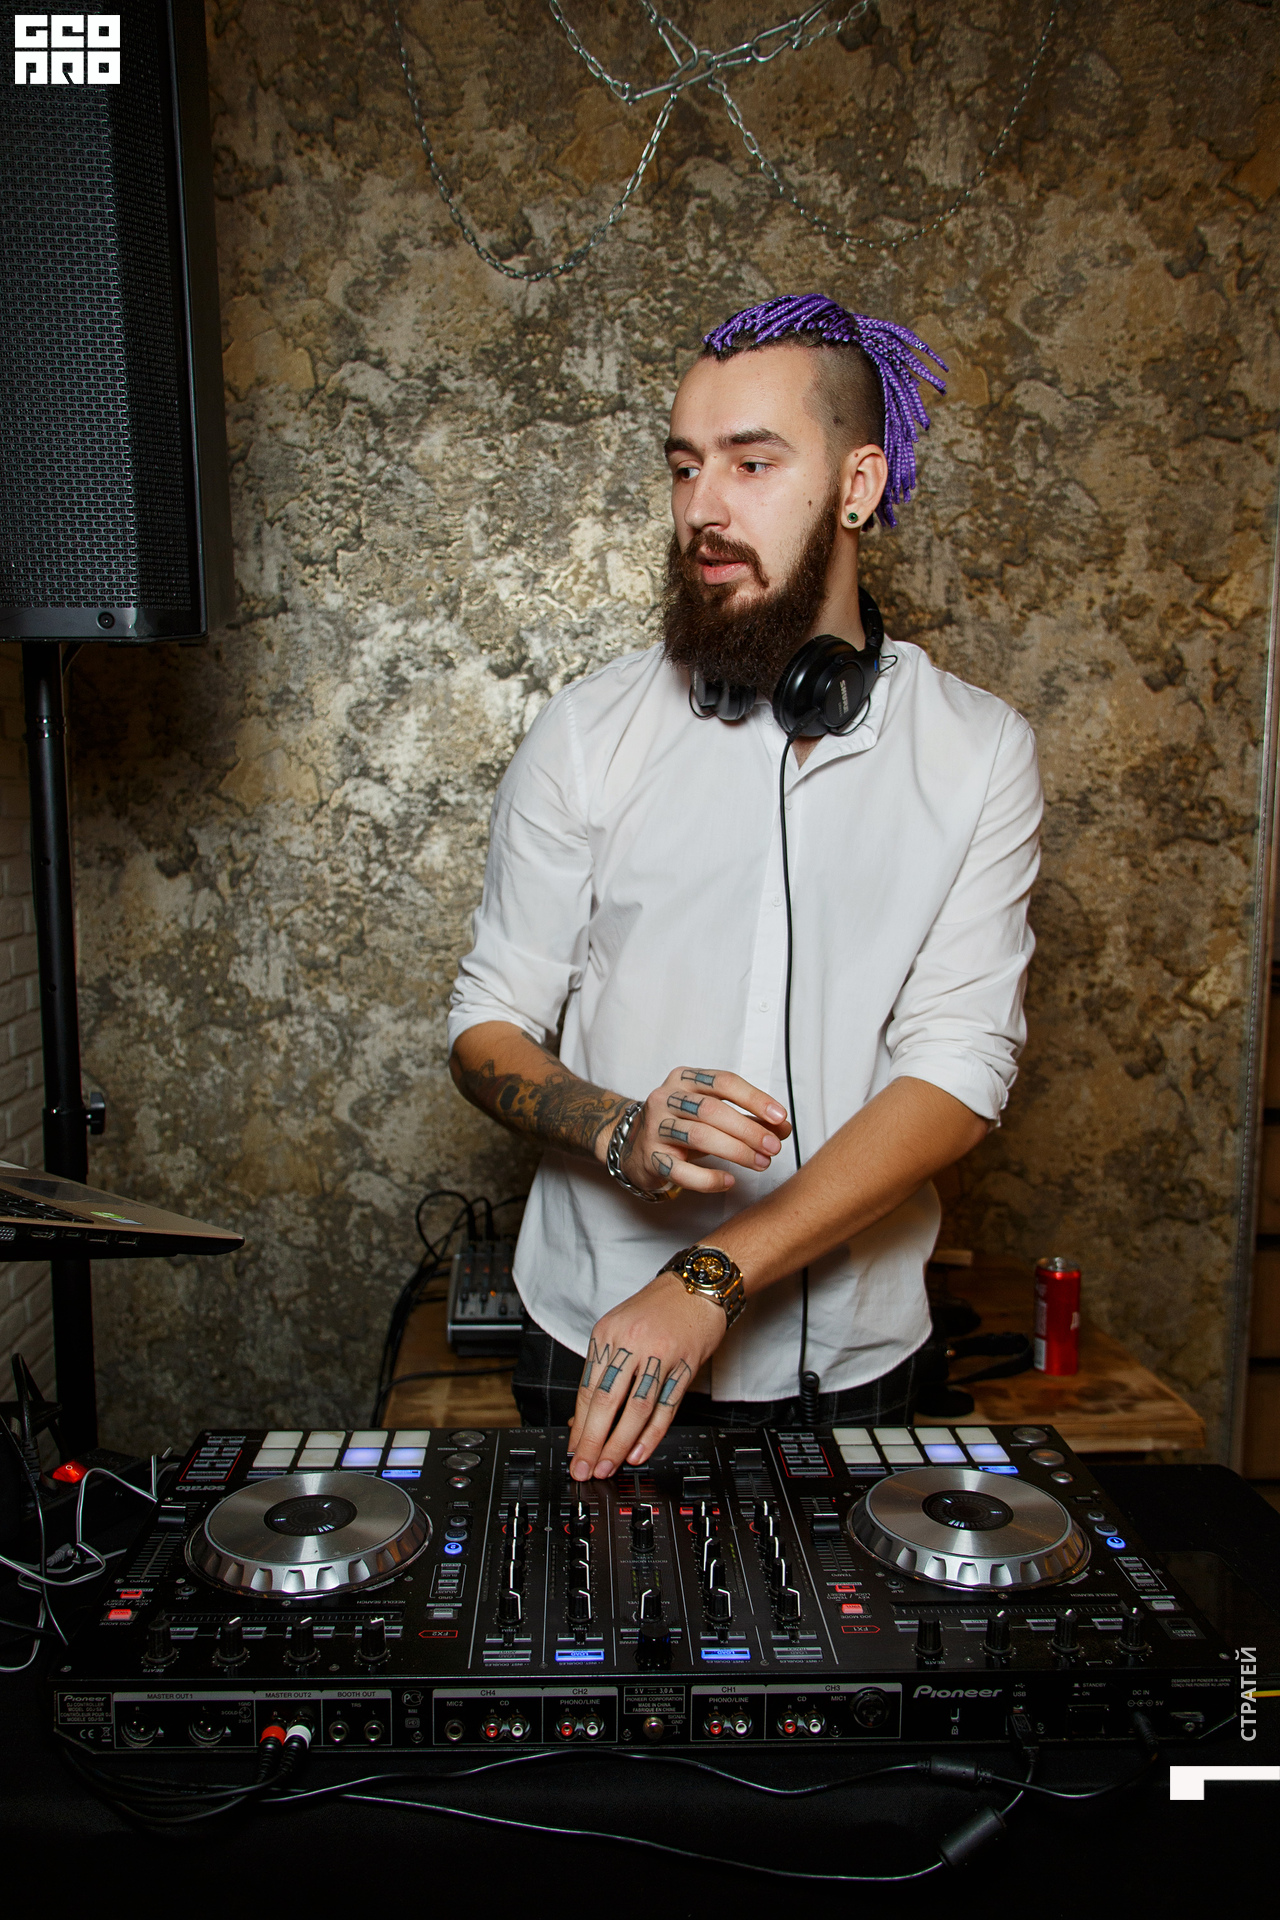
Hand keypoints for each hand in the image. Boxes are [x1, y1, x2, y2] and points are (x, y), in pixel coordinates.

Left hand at [567, 1270, 727, 1479]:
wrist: (700, 1284)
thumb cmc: (661, 1307)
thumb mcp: (621, 1328)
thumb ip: (604, 1370)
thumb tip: (584, 1417)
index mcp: (607, 1333)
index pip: (587, 1388)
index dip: (579, 1425)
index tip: (573, 1450)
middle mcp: (630, 1342)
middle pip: (606, 1401)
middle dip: (592, 1441)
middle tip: (584, 1467)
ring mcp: (659, 1353)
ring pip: (634, 1408)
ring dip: (619, 1444)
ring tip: (609, 1466)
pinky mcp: (685, 1364)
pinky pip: (665, 1406)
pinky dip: (651, 1434)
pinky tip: (639, 1451)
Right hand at [607, 1065, 790, 1195]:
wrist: (635, 1147)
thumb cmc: (683, 1126)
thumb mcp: (714, 1114)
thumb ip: (748, 1117)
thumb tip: (783, 1129)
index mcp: (684, 1078)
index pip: (723, 1082)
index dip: (754, 1099)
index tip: (780, 1117)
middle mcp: (665, 1097)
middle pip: (712, 1110)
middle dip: (748, 1129)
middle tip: (774, 1147)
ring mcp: (654, 1127)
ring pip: (698, 1137)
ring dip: (736, 1152)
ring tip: (761, 1163)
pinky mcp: (650, 1158)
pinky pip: (682, 1171)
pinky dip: (709, 1179)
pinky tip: (729, 1181)